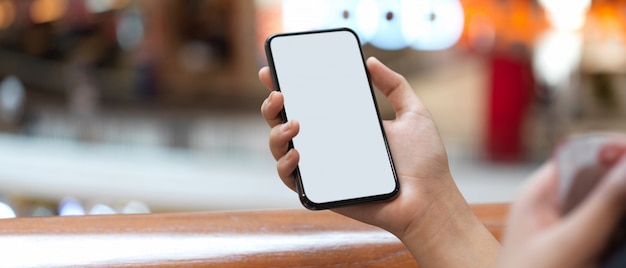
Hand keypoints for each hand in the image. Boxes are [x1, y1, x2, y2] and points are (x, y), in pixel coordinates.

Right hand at [260, 57, 498, 266]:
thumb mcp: (413, 114)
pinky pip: (289, 179)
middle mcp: (327, 145)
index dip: (285, 86)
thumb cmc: (423, 162)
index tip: (271, 70)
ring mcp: (320, 168)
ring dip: (275, 133)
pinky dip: (284, 165)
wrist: (428, 200)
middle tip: (279, 94)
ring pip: (280, 148)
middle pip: (284, 122)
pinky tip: (297, 154)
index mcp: (343, 125)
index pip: (307, 102)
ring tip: (294, 124)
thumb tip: (370, 62)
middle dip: (271, 106)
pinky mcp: (319, 191)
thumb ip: (395, 86)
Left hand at [498, 139, 625, 267]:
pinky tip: (619, 241)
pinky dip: (618, 229)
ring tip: (619, 231)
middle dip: (622, 181)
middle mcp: (552, 201)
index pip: (582, 153)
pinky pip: (605, 226)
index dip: (615, 150)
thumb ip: (600, 208)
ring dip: (620, 209)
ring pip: (606, 203)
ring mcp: (565, 223)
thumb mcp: (566, 245)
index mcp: (540, 192)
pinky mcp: (577, 243)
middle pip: (599, 177)